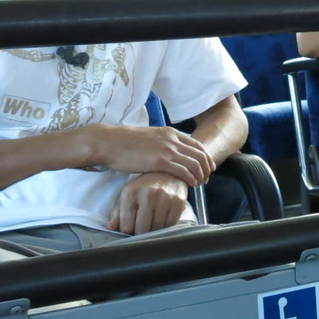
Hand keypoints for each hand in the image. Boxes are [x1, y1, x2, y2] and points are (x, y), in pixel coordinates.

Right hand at [84, 124, 214, 187]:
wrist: (110, 142)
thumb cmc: (125, 142)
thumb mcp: (150, 137)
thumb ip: (163, 143)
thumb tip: (169, 153)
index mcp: (170, 133)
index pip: (197, 145)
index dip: (206, 157)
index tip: (208, 167)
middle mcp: (172, 140)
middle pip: (200, 154)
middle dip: (206, 168)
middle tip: (206, 179)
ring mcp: (167, 150)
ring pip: (194, 164)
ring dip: (200, 175)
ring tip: (200, 184)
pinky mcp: (159, 162)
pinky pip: (183, 172)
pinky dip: (191, 179)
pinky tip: (191, 185)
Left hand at [108, 172, 189, 234]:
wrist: (167, 172)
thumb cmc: (143, 186)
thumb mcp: (127, 195)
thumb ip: (117, 212)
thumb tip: (110, 228)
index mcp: (131, 192)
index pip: (126, 226)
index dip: (127, 230)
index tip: (131, 226)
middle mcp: (148, 194)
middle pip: (142, 229)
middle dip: (140, 232)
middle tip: (141, 227)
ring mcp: (165, 198)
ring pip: (157, 229)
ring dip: (153, 230)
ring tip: (152, 222)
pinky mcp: (178, 202)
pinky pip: (170, 224)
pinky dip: (166, 226)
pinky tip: (162, 218)